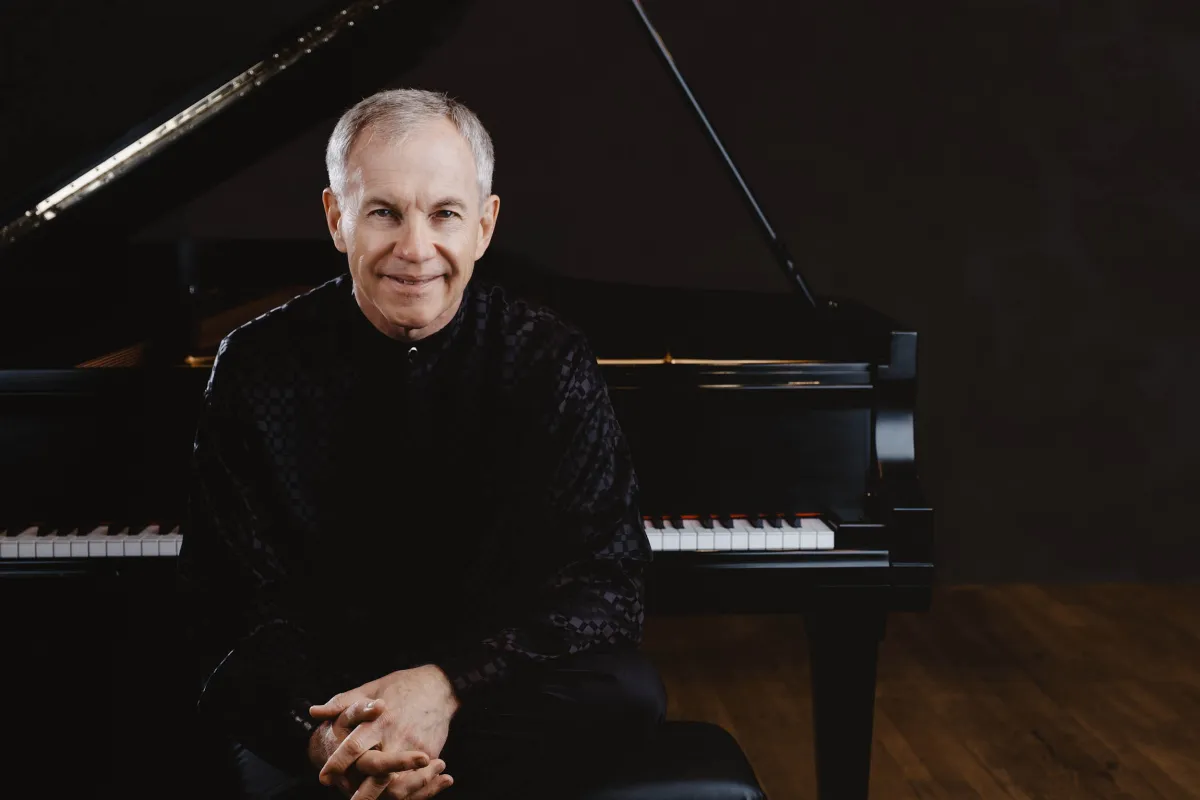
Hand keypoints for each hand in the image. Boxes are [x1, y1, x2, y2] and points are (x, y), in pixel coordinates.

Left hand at [306, 696, 431, 797]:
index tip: (324, 778)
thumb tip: (313, 712)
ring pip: (397, 784)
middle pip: (377, 773)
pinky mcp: (431, 753)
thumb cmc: (400, 687)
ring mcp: (415, 747)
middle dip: (362, 794)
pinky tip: (393, 795)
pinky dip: (406, 793)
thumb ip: (341, 703)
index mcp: (378, 720)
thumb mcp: (370, 688)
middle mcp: (396, 735)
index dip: (337, 764)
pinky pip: (417, 782)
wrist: (440, 686)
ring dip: (383, 796)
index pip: (354, 747)